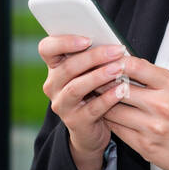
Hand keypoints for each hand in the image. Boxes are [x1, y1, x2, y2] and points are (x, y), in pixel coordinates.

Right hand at [37, 35, 131, 157]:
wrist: (92, 130)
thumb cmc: (94, 92)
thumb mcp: (89, 73)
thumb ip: (93, 58)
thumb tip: (112, 42)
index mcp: (54, 68)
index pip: (46, 48)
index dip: (64, 42)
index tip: (87, 39)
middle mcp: (53, 86)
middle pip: (67, 67)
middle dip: (94, 57)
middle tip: (117, 50)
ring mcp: (62, 105)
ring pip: (76, 87)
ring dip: (99, 76)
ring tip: (119, 68)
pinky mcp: (75, 122)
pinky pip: (92, 108)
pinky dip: (108, 98)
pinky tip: (122, 90)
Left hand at [101, 54, 168, 169]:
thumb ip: (154, 77)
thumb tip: (127, 62)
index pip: (135, 66)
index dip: (115, 61)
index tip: (105, 60)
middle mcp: (162, 105)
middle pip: (118, 88)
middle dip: (101, 82)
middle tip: (89, 77)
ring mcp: (152, 127)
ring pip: (112, 109)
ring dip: (100, 102)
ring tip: (92, 95)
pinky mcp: (143, 145)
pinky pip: (116, 128)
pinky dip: (107, 119)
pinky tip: (103, 113)